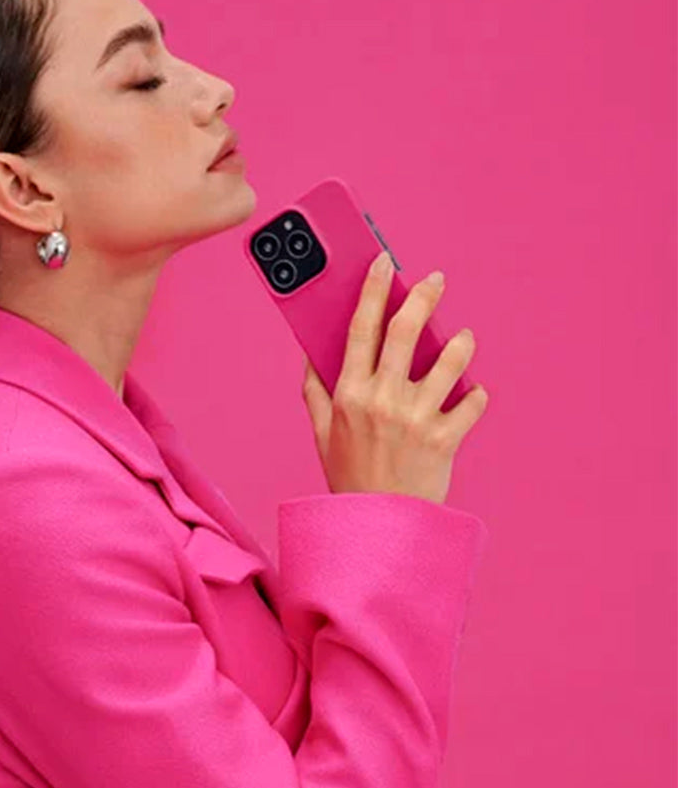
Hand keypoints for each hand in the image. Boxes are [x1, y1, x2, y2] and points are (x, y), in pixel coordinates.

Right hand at [301, 251, 487, 504]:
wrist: (379, 525)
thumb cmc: (350, 475)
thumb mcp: (321, 431)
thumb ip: (315, 388)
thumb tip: (312, 350)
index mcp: (349, 394)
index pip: (360, 328)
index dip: (373, 290)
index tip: (384, 262)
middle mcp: (382, 400)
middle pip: (407, 331)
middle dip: (423, 296)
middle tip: (435, 280)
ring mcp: (416, 419)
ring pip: (449, 360)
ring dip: (460, 343)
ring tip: (462, 338)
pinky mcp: (445, 439)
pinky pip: (473, 402)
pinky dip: (477, 394)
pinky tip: (471, 394)